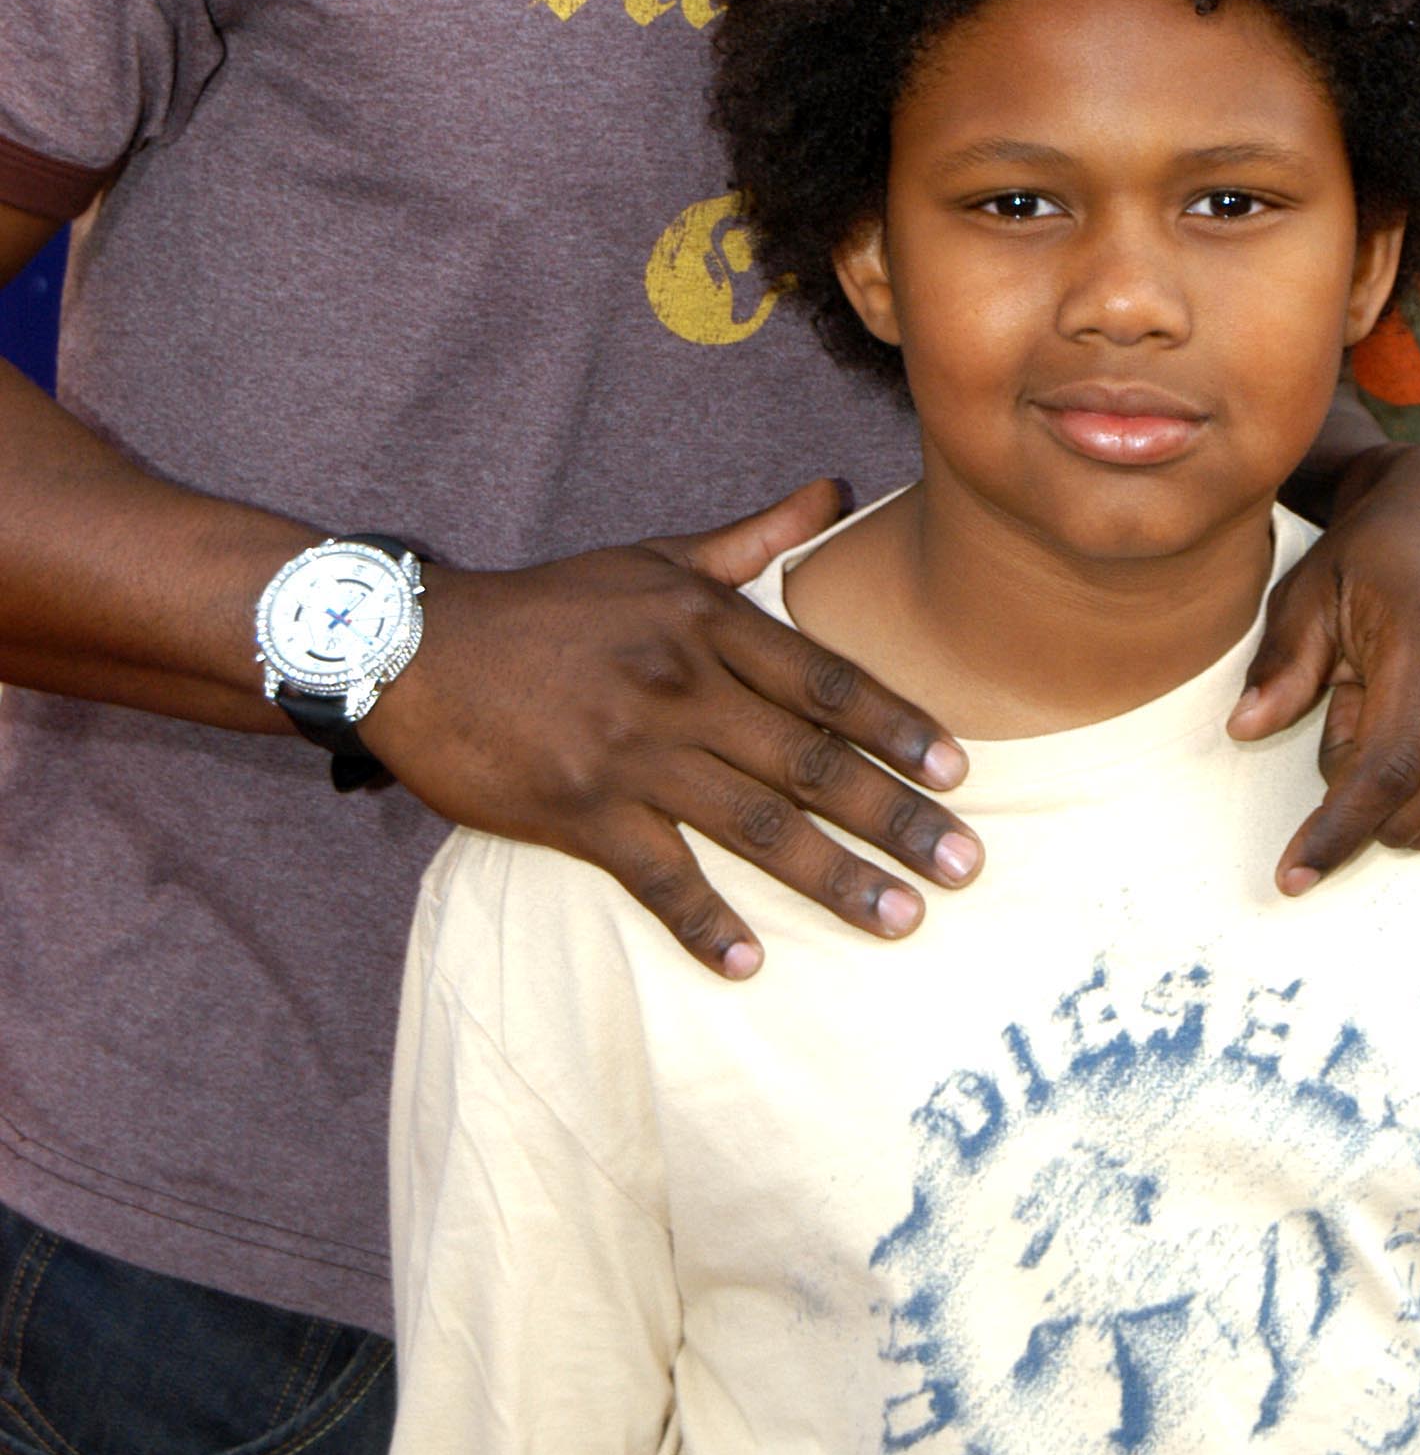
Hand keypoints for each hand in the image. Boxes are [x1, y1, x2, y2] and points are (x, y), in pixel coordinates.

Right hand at [361, 478, 980, 978]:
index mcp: (705, 622)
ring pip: (754, 823)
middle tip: (966, 864)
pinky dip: (704, 923)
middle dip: (895, 816)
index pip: (824, 681)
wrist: (419, 646)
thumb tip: (836, 488)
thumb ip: (754, 538)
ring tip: (899, 918)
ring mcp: (629, 753)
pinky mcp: (576, 812)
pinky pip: (657, 876)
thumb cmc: (552, 604)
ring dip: (832, 878)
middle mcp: (680, 686)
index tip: (958, 771)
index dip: (897, 726)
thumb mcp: (655, 557)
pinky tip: (750, 965)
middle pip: (809, 759)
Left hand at [1231, 441, 1419, 890]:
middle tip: (1351, 710)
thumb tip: (1243, 730)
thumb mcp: (1312, 590)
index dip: (1336, 832)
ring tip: (1396, 708)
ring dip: (1405, 793)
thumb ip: (1283, 665)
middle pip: (1419, 804)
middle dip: (1361, 793)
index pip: (1386, 768)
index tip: (1292, 877)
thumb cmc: (1376, 555)